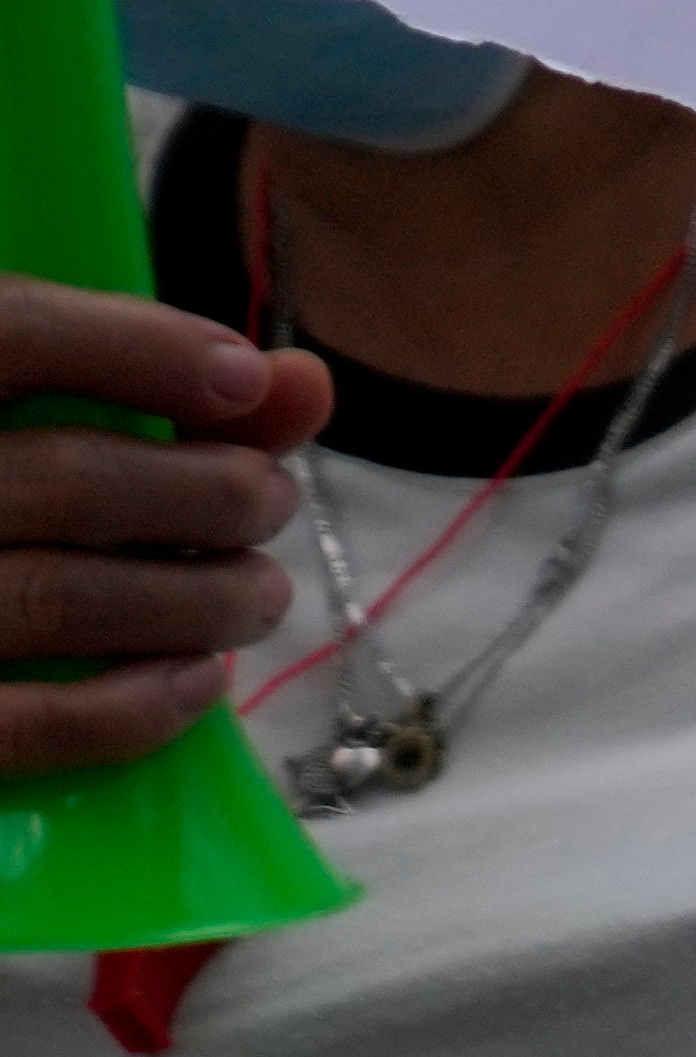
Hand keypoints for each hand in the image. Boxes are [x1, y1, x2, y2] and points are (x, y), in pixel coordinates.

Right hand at [0, 276, 323, 773]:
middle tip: (268, 503)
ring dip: (201, 600)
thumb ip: (156, 390)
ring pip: (60, 598)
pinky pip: (27, 723)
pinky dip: (136, 705)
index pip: (10, 333)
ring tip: (257, 592)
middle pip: (65, 480)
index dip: (139, 349)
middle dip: (211, 495)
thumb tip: (305, 382)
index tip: (245, 380)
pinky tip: (199, 680)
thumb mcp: (27, 416)